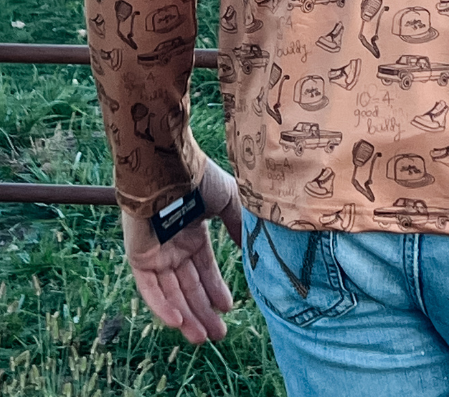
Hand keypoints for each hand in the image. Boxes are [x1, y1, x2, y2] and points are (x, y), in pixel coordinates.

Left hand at [121, 157, 242, 344]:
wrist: (168, 166)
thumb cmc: (198, 178)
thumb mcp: (229, 200)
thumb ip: (239, 225)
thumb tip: (253, 249)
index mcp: (192, 232)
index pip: (204, 268)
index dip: (215, 289)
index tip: (228, 308)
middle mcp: (174, 246)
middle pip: (188, 286)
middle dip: (203, 311)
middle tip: (218, 335)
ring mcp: (155, 252)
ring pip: (170, 293)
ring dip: (185, 316)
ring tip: (202, 338)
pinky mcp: (138, 257)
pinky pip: (149, 289)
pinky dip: (162, 306)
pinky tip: (178, 323)